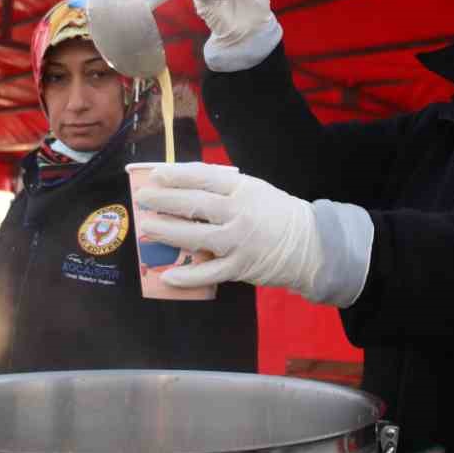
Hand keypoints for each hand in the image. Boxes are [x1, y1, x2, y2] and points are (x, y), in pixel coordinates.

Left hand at [134, 162, 323, 297]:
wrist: (310, 244)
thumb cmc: (276, 213)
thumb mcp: (254, 190)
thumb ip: (224, 188)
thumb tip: (183, 184)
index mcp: (243, 189)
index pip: (204, 178)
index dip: (177, 175)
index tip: (156, 175)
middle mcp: (240, 213)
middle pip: (195, 205)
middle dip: (164, 200)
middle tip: (142, 198)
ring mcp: (239, 242)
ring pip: (196, 236)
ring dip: (168, 231)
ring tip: (147, 227)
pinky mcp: (240, 267)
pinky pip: (209, 273)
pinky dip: (187, 277)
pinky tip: (168, 275)